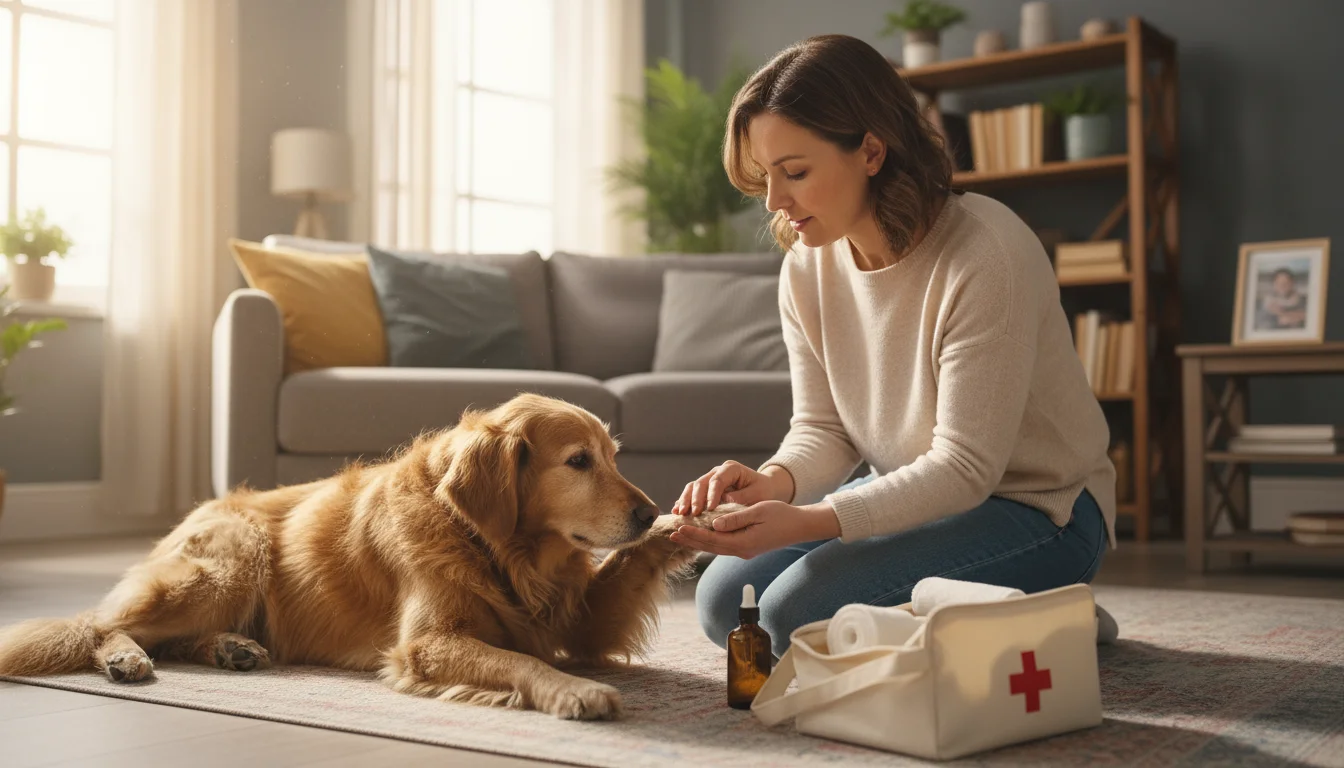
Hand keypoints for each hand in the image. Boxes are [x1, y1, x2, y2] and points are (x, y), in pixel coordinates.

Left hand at [668, 500, 840, 559]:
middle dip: (692, 540)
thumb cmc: (782, 515)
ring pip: (717, 547)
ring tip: (683, 535)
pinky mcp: (747, 547)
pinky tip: (703, 535)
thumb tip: (714, 524)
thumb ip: (735, 519)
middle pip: (711, 546)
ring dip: (699, 541)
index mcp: (744, 543)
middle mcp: (742, 550)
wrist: (800, 526)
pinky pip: (724, 545)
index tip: (679, 528)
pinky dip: (711, 540)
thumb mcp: (758, 512)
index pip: (712, 539)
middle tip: (672, 533)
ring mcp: (745, 551)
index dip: (694, 534)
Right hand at [671, 461, 786, 516]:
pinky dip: (684, 502)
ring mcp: (710, 479)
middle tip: (692, 514)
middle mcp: (718, 471)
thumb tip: (724, 501)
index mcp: (731, 469)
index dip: (711, 495)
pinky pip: (691, 494)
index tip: (709, 509)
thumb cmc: (762, 492)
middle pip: (701, 482)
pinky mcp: (705, 489)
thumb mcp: (757, 495)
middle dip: (695, 499)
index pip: (718, 480)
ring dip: (685, 500)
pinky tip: (677, 513)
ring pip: (693, 487)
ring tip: (681, 514)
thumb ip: (741, 498)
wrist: (763, 490)